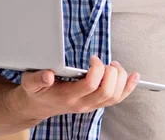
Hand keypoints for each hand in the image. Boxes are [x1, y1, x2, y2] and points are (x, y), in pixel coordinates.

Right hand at [14, 56, 139, 119]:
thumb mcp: (30, 82)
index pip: (90, 85)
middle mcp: (82, 103)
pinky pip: (117, 99)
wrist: (39, 106)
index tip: (92, 58)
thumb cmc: (37, 91)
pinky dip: (128, 87)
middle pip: (107, 92)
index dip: (97, 69)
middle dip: (111, 73)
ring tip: (114, 66)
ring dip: (120, 78)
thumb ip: (36, 78)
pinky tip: (134, 76)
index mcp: (68, 96)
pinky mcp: (96, 103)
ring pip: (114, 97)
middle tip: (105, 62)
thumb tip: (48, 74)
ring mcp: (91, 105)